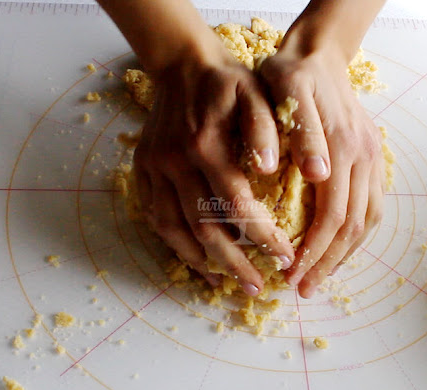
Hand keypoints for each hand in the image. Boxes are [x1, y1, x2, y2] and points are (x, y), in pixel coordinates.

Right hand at [134, 48, 294, 296]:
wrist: (182, 66)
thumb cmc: (228, 83)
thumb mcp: (256, 94)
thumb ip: (265, 129)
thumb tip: (271, 170)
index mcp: (206, 145)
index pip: (238, 206)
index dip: (263, 237)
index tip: (284, 257)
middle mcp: (175, 162)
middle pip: (204, 227)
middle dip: (234, 262)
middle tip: (256, 286)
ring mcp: (153, 169)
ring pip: (174, 229)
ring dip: (201, 261)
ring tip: (224, 282)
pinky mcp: (142, 171)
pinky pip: (155, 217)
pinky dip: (174, 244)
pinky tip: (195, 259)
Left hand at [259, 45, 384, 297]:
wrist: (318, 54)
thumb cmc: (291, 75)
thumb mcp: (287, 90)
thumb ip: (304, 131)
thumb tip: (316, 176)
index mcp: (343, 146)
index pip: (331, 215)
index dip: (313, 250)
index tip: (292, 274)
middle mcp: (363, 157)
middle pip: (351, 225)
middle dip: (326, 262)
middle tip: (302, 288)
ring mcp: (372, 158)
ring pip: (367, 221)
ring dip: (343, 254)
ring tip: (320, 277)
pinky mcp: (371, 159)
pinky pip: (373, 205)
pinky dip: (357, 234)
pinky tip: (339, 249)